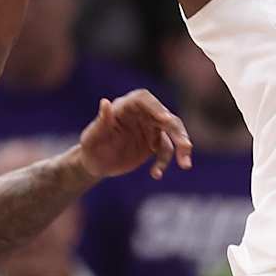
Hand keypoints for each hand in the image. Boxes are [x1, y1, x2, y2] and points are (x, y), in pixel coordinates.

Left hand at [77, 90, 193, 179]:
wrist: (95, 165)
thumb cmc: (90, 149)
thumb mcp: (92, 138)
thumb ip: (101, 121)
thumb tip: (105, 103)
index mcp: (125, 106)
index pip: (144, 100)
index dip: (157, 107)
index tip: (166, 119)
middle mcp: (141, 114)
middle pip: (165, 116)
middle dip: (177, 131)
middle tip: (186, 147)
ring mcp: (150, 128)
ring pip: (172, 132)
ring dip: (181, 147)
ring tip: (185, 164)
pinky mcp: (154, 143)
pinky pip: (167, 150)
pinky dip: (165, 162)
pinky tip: (156, 174)